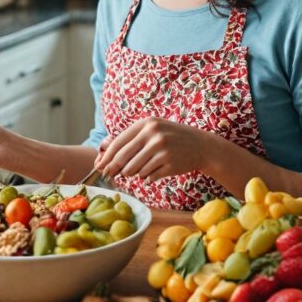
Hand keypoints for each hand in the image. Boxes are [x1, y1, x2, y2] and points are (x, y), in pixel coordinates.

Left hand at [93, 117, 212, 180]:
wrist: (201, 146)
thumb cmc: (172, 138)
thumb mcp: (153, 130)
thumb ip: (131, 139)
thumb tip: (104, 153)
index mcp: (146, 124)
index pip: (118, 143)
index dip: (107, 157)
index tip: (100, 166)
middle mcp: (153, 135)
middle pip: (123, 157)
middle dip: (114, 168)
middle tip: (110, 175)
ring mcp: (162, 149)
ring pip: (135, 169)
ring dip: (133, 174)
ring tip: (140, 170)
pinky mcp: (169, 164)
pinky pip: (148, 176)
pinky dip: (147, 177)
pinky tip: (153, 172)